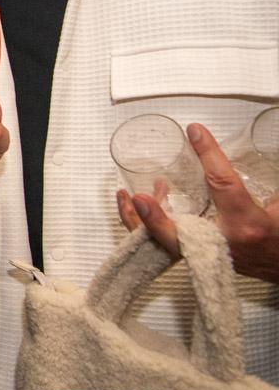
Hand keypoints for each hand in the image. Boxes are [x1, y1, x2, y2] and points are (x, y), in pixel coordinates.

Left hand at [118, 122, 278, 283]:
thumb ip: (263, 182)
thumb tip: (240, 150)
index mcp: (247, 225)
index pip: (224, 185)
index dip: (209, 155)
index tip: (195, 131)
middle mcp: (222, 243)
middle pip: (177, 235)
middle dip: (154, 218)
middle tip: (137, 197)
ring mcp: (206, 255)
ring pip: (162, 243)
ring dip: (139, 221)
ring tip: (126, 194)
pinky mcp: (197, 258)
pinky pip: (164, 243)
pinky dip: (146, 226)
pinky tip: (138, 204)